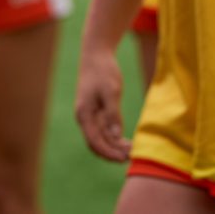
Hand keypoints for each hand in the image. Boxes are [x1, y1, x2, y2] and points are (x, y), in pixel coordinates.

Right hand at [75, 47, 131, 161]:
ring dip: (114, 145)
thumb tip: (115, 136)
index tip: (123, 158)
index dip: (108, 152)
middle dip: (112, 151)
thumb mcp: (111, 91)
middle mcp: (85, 118)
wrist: (96, 55)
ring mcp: (90, 115)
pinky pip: (103, 129)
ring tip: (130, 150)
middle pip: (97, 142)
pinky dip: (113, 136)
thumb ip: (112, 114)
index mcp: (84, 115)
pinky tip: (125, 139)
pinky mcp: (96, 110)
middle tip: (130, 156)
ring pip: (101, 137)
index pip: (95, 141)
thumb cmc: (103, 71)